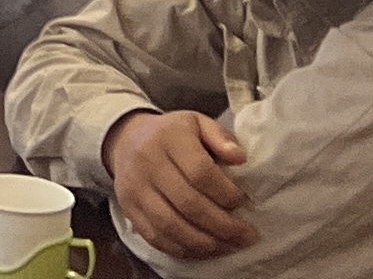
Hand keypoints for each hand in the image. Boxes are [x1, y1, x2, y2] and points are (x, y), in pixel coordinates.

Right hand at [106, 110, 256, 259]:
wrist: (126, 139)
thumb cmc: (172, 134)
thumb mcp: (198, 123)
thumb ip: (221, 137)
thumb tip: (239, 158)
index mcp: (169, 138)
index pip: (200, 172)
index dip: (225, 193)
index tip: (243, 202)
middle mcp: (148, 163)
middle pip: (188, 203)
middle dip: (223, 225)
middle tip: (246, 235)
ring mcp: (135, 188)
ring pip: (172, 226)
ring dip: (206, 243)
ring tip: (230, 246)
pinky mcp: (128, 209)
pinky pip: (156, 237)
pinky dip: (184, 249)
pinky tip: (205, 249)